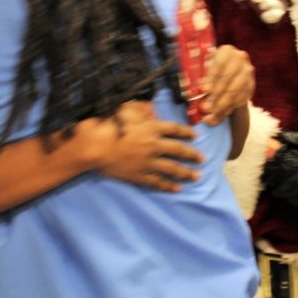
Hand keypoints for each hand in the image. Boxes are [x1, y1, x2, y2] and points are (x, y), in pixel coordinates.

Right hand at [75, 106, 202, 192]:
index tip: (195, 136)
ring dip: (186, 173)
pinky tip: (176, 189)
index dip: (186, 133)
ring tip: (196, 176)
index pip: (174, 130)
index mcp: (151, 128)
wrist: (95, 147)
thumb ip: (142, 109)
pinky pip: (157, 182)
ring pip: (172, 169)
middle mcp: (154, 145)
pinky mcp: (139, 175)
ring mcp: (147, 162)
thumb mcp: (126, 110)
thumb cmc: (108, 126)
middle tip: (202, 159)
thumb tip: (153, 110)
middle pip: (179, 150)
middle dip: (192, 155)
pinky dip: (168, 186)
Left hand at [200, 45, 254, 125]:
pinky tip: (218, 116)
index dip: (211, 78)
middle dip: (215, 96)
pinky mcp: (251, 86)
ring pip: (235, 92)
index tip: (204, 90)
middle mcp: (240, 59)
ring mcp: (247, 73)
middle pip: (228, 80)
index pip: (219, 65)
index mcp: (226, 51)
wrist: (229, 73)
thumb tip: (193, 93)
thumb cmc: (211, 71)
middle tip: (204, 108)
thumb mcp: (203, 69)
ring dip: (221, 106)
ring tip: (210, 117)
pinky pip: (240, 100)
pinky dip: (228, 110)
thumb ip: (199, 77)